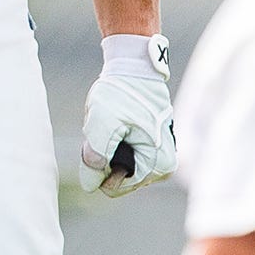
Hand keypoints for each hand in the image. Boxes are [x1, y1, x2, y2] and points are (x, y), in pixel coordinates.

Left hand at [78, 34, 176, 194]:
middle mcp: (164, 166)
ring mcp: (160, 157)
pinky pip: (124, 156)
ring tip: (113, 123)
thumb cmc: (121, 93)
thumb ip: (94, 158)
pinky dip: (115, 143)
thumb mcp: (102, 123)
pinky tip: (118, 123)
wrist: (134, 66)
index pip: (114, 187)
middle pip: (118, 179)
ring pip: (119, 168)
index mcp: (158, 165)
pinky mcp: (153, 148)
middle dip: (105, 157)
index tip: (103, 136)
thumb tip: (89, 185)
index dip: (99, 166)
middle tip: (107, 127)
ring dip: (109, 149)